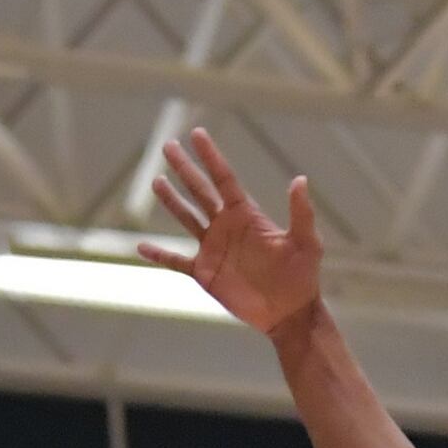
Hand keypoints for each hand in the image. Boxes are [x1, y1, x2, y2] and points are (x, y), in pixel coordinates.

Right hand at [136, 129, 325, 339]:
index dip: (211, 156)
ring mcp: (213, 249)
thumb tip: (300, 180)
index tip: (198, 134)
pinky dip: (159, 255)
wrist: (289, 314)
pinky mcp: (204, 273)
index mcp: (246, 215)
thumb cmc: (302, 277)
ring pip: (186, 218)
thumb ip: (301, 212)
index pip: (224, 178)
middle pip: (200, 191)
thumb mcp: (306, 242)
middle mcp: (226, 226)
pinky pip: (176, 261)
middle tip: (168, 145)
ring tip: (157, 181)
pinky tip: (141, 246)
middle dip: (185, 168)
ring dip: (171, 200)